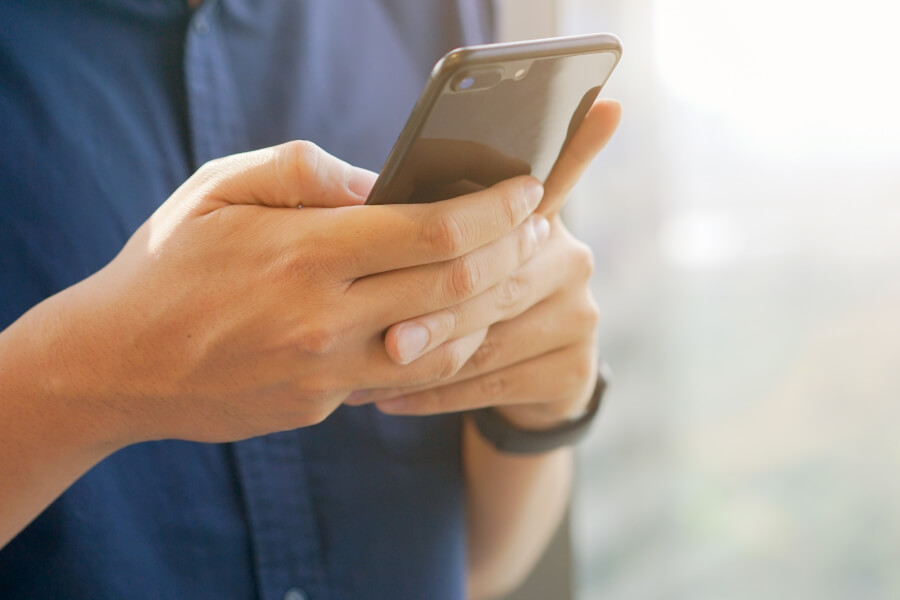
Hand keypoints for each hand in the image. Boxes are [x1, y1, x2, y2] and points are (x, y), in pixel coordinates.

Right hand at [45, 141, 549, 443]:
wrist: (116, 362)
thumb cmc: (167, 264)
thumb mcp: (221, 188)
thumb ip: (306, 172)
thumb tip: (382, 184)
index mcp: (305, 254)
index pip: (434, 231)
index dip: (494, 209)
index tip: (527, 190)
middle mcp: (325, 320)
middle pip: (456, 287)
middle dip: (514, 251)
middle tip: (537, 226)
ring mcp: (328, 373)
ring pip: (448, 343)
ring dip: (494, 303)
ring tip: (512, 268)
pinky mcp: (324, 406)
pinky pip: (410, 378)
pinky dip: (449, 346)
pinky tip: (459, 318)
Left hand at [347, 99, 621, 428]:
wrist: (514, 386)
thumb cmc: (459, 306)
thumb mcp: (447, 261)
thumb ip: (426, 226)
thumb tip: (365, 192)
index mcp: (537, 220)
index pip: (555, 178)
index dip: (579, 147)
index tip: (604, 106)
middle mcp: (569, 259)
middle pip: (495, 280)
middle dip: (433, 310)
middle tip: (381, 336)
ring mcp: (580, 315)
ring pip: (489, 337)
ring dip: (425, 360)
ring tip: (366, 375)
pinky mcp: (575, 368)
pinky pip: (492, 382)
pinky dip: (434, 394)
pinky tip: (391, 398)